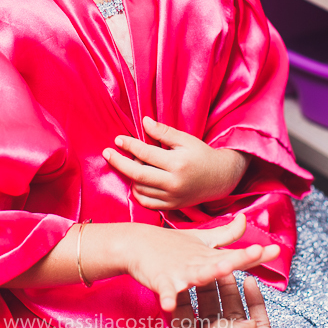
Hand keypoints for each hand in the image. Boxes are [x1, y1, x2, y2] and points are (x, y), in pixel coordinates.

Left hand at [103, 117, 250, 208]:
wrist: (220, 178)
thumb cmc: (201, 155)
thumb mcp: (185, 139)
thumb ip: (163, 132)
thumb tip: (144, 122)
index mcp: (177, 164)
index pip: (146, 154)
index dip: (129, 145)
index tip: (118, 139)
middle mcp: (173, 183)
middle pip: (138, 174)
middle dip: (119, 163)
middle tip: (107, 153)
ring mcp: (172, 197)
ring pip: (140, 188)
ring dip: (130, 175)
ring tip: (133, 163)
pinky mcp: (171, 206)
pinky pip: (146, 202)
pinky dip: (137, 191)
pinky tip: (137, 179)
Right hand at [124, 213, 280, 311]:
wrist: (135, 244)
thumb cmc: (169, 245)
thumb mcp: (202, 239)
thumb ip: (227, 234)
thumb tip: (245, 219)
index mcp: (209, 255)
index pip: (237, 254)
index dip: (256, 253)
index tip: (276, 250)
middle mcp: (199, 262)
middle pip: (222, 262)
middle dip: (239, 258)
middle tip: (255, 252)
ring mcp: (180, 270)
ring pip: (197, 274)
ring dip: (208, 273)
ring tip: (221, 270)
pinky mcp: (161, 279)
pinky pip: (165, 291)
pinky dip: (167, 297)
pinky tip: (169, 304)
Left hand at [172, 274, 276, 327]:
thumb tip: (231, 322)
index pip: (184, 322)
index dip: (181, 300)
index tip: (180, 280)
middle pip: (210, 312)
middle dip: (209, 287)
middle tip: (206, 265)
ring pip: (233, 311)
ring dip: (231, 288)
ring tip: (229, 267)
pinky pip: (257, 317)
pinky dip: (254, 298)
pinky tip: (250, 282)